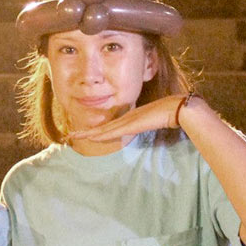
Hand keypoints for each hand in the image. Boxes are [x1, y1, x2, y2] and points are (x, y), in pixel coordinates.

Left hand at [67, 93, 193, 144]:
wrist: (175, 107)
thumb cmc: (170, 112)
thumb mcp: (156, 120)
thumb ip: (151, 122)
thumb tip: (150, 125)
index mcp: (130, 119)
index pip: (109, 127)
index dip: (96, 131)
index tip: (85, 135)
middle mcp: (126, 119)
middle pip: (101, 128)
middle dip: (85, 133)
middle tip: (70, 136)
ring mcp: (127, 121)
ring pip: (103, 130)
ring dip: (88, 134)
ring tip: (74, 137)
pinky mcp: (131, 124)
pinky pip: (112, 131)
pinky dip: (101, 135)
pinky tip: (91, 137)